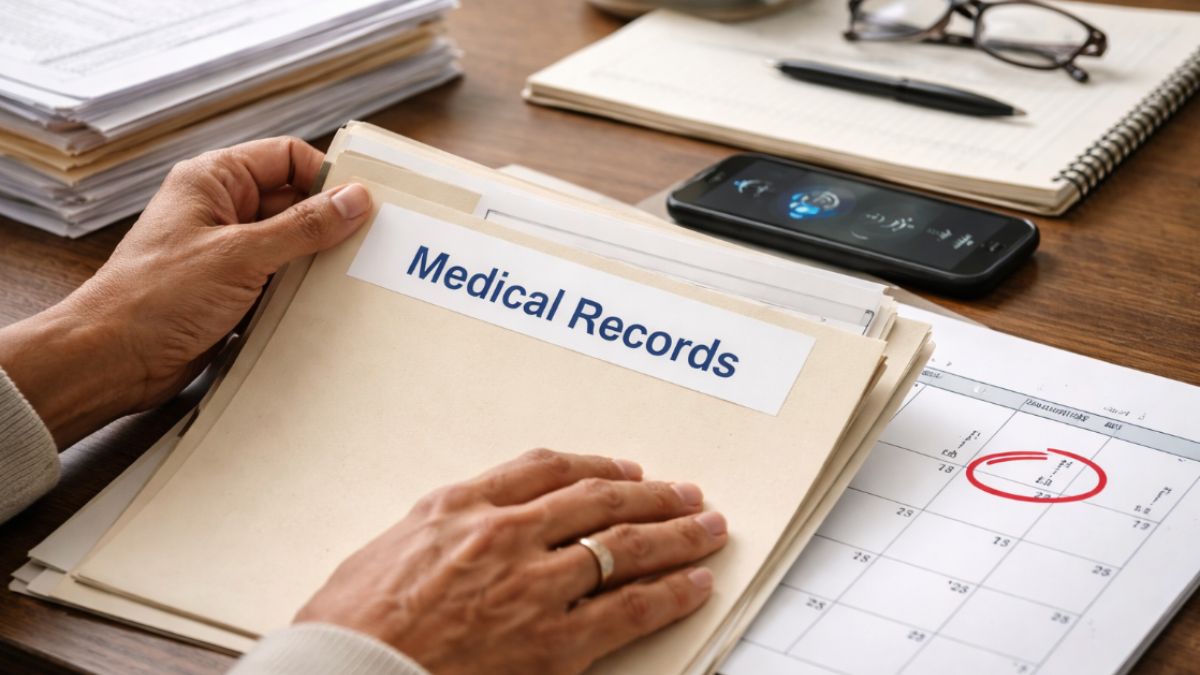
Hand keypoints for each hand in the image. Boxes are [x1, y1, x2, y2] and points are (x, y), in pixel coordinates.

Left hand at [0, 137, 370, 445]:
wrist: (113, 360)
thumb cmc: (155, 298)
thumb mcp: (241, 256)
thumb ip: (303, 227)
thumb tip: (355, 200)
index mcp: (214, 180)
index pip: (286, 158)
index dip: (325, 177)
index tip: (363, 205)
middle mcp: (221, 210)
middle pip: (294, 202)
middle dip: (328, 224)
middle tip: (367, 246)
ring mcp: (226, 251)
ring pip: (291, 244)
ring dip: (316, 262)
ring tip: (350, 278)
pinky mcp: (231, 290)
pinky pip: (279, 280)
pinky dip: (300, 291)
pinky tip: (324, 305)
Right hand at [295, 449, 728, 674]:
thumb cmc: (351, 624)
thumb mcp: (391, 548)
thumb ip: (446, 528)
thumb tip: (481, 524)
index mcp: (461, 506)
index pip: (546, 468)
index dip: (596, 465)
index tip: (623, 469)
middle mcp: (504, 535)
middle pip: (598, 499)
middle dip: (651, 495)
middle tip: (684, 492)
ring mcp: (532, 587)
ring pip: (624, 545)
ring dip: (675, 534)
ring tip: (707, 527)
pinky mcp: (551, 642)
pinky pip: (628, 609)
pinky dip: (669, 593)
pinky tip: (694, 583)